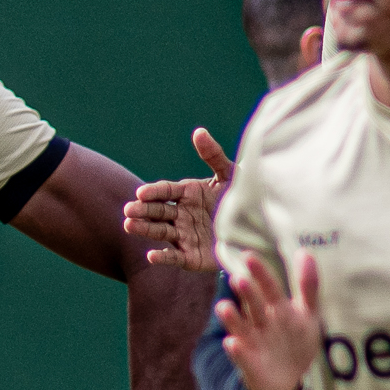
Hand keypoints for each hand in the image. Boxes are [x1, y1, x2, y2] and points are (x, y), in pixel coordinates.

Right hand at [119, 128, 231, 271]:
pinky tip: (151, 256)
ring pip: (160, 232)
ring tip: (129, 226)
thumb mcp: (231, 175)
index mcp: (188, 194)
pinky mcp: (191, 257)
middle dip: (142, 211)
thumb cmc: (245, 199)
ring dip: (144, 229)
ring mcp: (184, 235)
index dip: (153, 192)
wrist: (260, 229)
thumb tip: (198, 132)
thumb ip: (213, 156)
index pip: (166, 191)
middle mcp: (182, 214)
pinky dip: (162, 257)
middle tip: (128, 211)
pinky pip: (174, 257)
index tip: (141, 193)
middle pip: (157, 211)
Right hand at [217, 245, 323, 389]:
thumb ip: (308, 284)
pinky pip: (241, 356)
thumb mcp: (308, 314)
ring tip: (224, 308)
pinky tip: (233, 344)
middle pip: (253, 304)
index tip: (249, 256)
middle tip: (239, 279)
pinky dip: (236, 351)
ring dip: (232, 318)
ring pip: (240, 326)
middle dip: (247, 293)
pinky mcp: (248, 362)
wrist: (287, 378)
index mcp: (276, 308)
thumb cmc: (296, 342)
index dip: (261, 273)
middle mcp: (260, 321)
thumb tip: (304, 251)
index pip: (269, 287)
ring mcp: (252, 341)